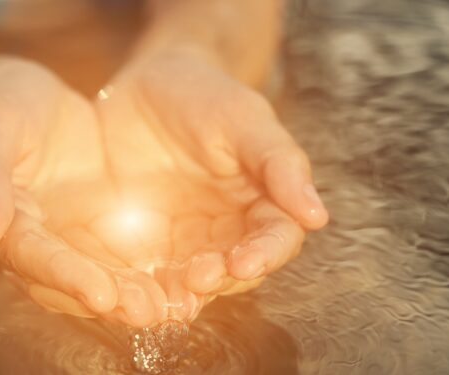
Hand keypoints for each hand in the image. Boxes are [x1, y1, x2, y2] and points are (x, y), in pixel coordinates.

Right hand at [0, 59, 168, 326]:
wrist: (28, 98)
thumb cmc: (3, 103)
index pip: (27, 256)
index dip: (62, 275)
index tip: (101, 293)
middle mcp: (30, 245)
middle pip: (65, 285)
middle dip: (108, 299)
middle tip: (149, 311)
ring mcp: (64, 245)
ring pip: (97, 282)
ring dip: (132, 298)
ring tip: (175, 306)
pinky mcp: (95, 238)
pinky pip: (123, 264)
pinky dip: (152, 276)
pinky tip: (188, 283)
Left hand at [93, 49, 328, 320]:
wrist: (148, 86)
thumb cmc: (205, 96)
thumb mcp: (243, 118)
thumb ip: (279, 162)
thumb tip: (317, 215)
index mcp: (263, 203)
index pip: (276, 239)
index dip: (265, 255)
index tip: (245, 263)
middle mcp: (229, 230)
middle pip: (236, 270)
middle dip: (221, 279)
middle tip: (198, 279)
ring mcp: (187, 240)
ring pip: (194, 279)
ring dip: (184, 292)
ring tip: (168, 295)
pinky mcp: (147, 243)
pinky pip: (150, 271)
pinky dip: (145, 285)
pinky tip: (131, 289)